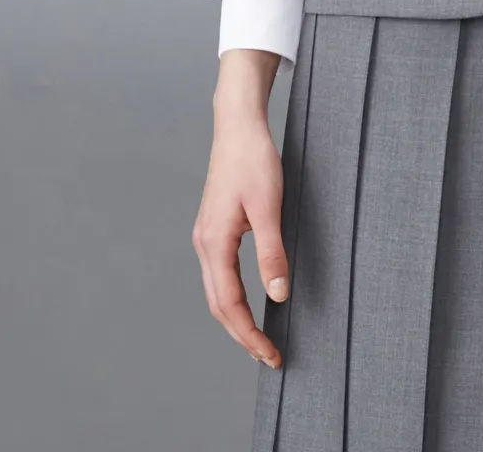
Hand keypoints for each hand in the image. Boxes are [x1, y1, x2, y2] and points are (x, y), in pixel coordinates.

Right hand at [192, 50, 290, 366]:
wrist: (238, 126)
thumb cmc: (254, 161)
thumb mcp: (269, 207)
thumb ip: (272, 253)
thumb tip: (278, 295)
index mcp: (214, 243)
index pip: (230, 305)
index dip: (250, 335)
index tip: (271, 355)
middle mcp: (204, 244)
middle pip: (218, 306)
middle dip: (242, 336)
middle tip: (269, 357)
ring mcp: (206, 237)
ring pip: (216, 293)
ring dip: (236, 319)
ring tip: (260, 339)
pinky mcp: (213, 229)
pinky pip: (219, 275)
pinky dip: (232, 298)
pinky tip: (249, 302)